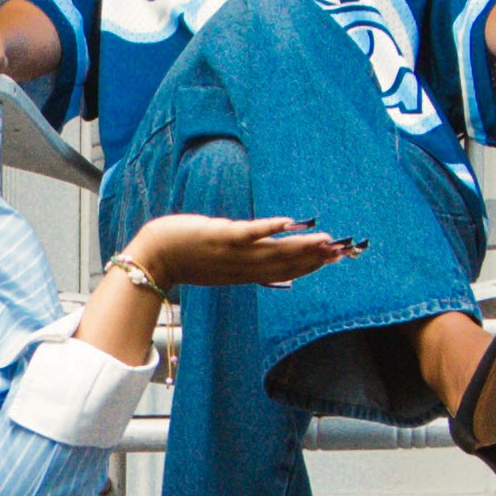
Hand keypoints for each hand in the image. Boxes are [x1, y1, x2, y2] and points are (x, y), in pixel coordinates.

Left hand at [118, 211, 351, 290]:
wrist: (153, 258)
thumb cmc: (184, 256)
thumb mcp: (218, 267)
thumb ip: (242, 264)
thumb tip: (263, 260)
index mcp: (243, 274)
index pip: (283, 272)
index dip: (309, 266)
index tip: (332, 259)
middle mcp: (242, 267)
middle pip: (285, 264)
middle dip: (315, 257)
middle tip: (342, 252)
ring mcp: (232, 253)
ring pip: (273, 251)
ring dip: (301, 246)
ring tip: (327, 241)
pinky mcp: (219, 236)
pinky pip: (248, 234)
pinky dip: (267, 229)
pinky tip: (287, 222)